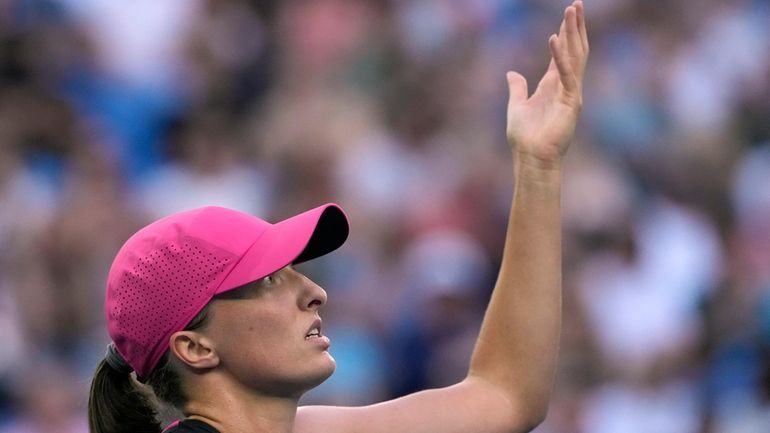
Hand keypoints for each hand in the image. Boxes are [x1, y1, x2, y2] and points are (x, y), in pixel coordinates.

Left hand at [506, 1, 588, 169]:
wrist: (531, 159)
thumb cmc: (525, 138)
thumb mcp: (516, 106)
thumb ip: (517, 88)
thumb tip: (512, 73)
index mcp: (553, 86)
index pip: (563, 54)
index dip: (566, 33)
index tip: (568, 14)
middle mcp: (565, 86)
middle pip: (574, 49)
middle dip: (575, 26)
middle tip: (577, 3)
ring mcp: (571, 93)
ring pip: (576, 56)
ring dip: (574, 32)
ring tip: (572, 10)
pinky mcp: (570, 102)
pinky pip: (567, 74)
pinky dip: (560, 56)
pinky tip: (554, 38)